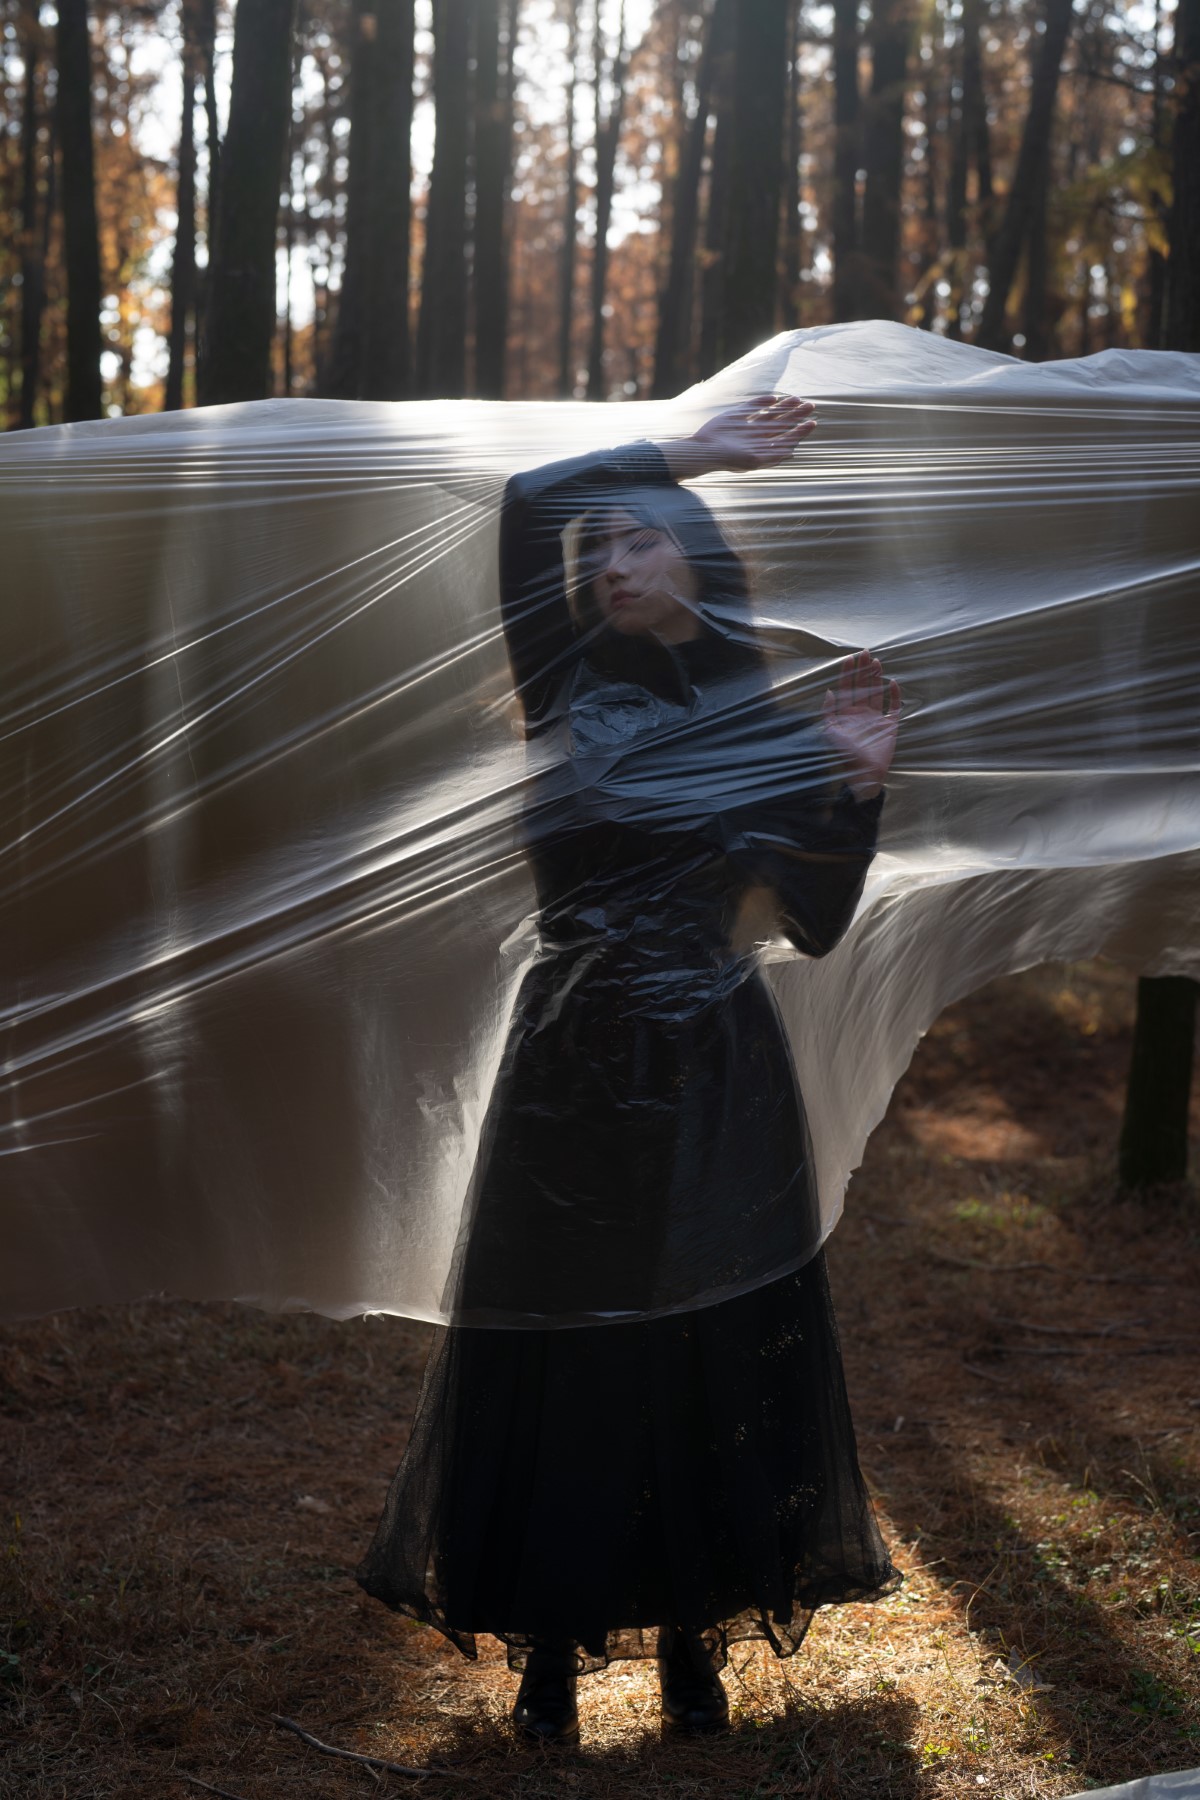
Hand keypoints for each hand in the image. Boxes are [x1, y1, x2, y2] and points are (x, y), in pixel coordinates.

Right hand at [655, 394, 815, 479]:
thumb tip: (791, 452)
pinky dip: (764, 401)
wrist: (706, 450)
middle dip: (797, 415)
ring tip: (797, 399)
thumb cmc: (729, 459)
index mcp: (764, 447)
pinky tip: (775, 398)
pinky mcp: (738, 413)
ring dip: (785, 406)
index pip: (786, 437)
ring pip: (771, 412)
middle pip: (782, 423)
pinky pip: (754, 405)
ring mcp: (749, 423)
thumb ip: (772, 456)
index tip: (813, 423)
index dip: (800, 430)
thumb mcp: (754, 460)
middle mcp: (758, 435)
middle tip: (811, 406)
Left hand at [821, 652, 900, 800]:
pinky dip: (895, 695)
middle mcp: (861, 713)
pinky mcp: (890, 725)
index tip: (849, 658)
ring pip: (877, 692)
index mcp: (846, 714)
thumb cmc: (845, 754)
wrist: (864, 773)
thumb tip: (829, 691)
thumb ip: (828, 711)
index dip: (847, 673)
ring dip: (876, 677)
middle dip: (862, 670)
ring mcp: (876, 718)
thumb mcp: (830, 731)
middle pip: (862, 686)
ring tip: (876, 662)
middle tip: (864, 653)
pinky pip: (894, 707)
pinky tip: (892, 682)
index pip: (847, 689)